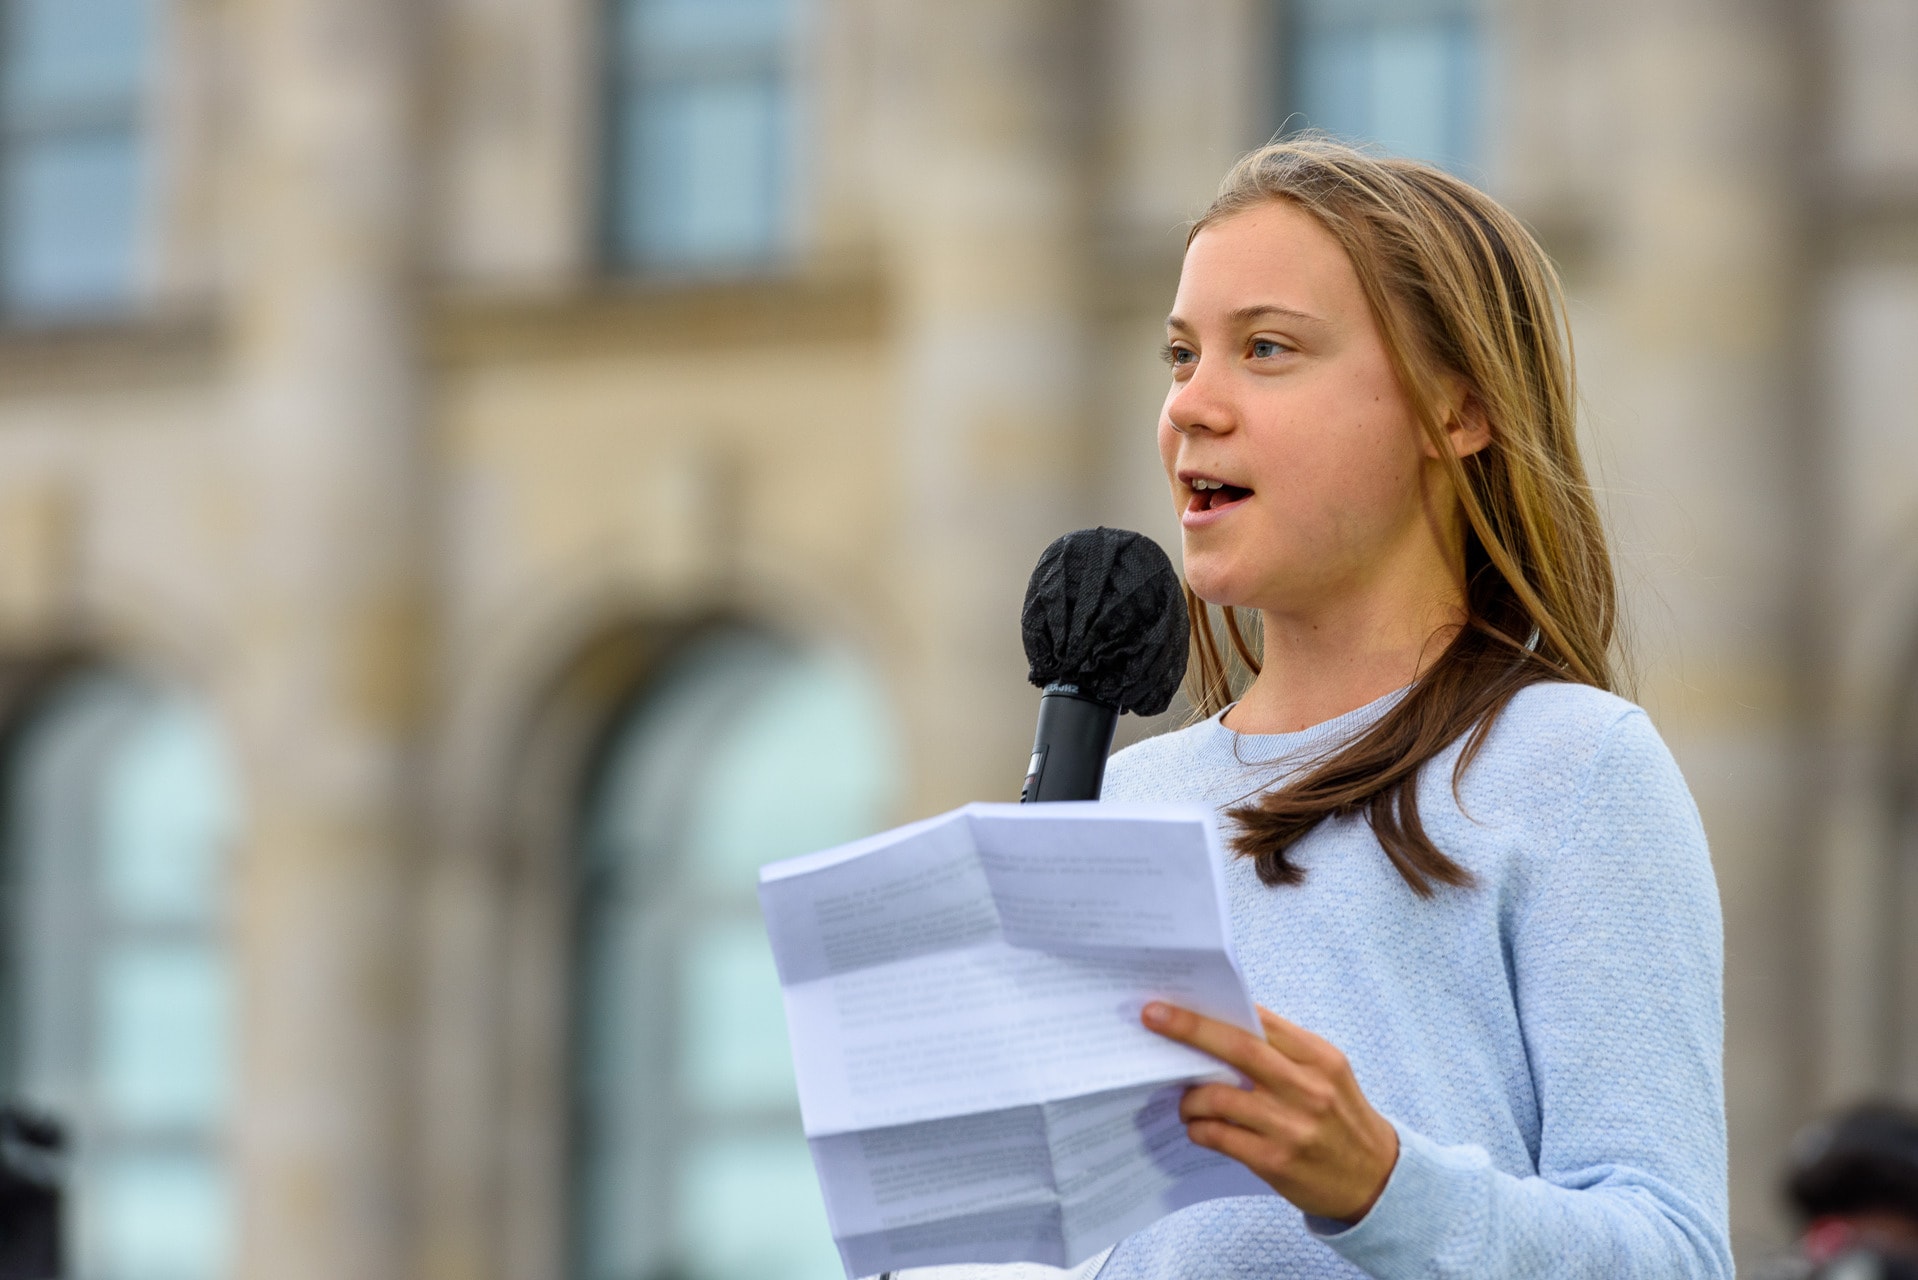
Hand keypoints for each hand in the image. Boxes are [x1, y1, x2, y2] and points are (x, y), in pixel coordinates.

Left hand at [1141, 1001, 1398, 1222]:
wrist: (1376, 1179)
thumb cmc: (1339, 1117)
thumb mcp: (1326, 1074)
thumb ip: (1283, 1050)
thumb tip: (1221, 1023)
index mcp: (1319, 1057)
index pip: (1260, 1021)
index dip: (1215, 1010)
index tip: (1176, 1001)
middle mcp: (1308, 1088)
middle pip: (1239, 1049)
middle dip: (1190, 1030)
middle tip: (1152, 1017)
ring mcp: (1292, 1126)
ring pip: (1221, 1098)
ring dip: (1190, 1096)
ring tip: (1185, 1101)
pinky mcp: (1276, 1161)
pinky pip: (1220, 1137)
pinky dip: (1200, 1129)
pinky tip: (1198, 1128)